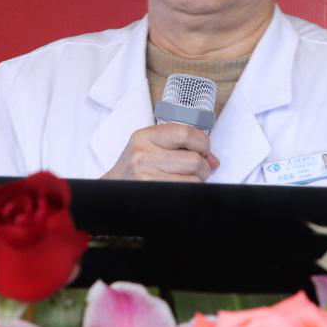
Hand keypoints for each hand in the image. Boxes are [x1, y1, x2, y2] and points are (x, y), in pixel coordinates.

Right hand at [102, 123, 219, 181]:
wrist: (113, 190)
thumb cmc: (136, 167)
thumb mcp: (151, 146)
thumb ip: (180, 145)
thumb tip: (213, 160)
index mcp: (145, 137)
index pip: (186, 134)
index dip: (203, 143)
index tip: (204, 149)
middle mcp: (143, 155)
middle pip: (194, 160)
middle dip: (204, 166)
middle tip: (200, 169)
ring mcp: (146, 176)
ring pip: (193, 179)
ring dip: (198, 181)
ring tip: (188, 179)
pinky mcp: (152, 192)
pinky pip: (186, 192)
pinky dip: (191, 191)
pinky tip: (182, 187)